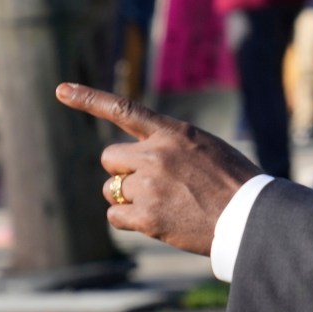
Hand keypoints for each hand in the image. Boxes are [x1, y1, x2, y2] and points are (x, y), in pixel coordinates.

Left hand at [56, 83, 259, 255]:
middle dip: (123, 171)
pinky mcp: (146, 216)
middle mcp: (156, 154)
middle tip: (151, 184)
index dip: (89, 99)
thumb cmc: (236, 184)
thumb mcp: (207, 149)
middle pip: (111, 158)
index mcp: (175, 133)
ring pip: (112, 189)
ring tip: (165, 205)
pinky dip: (129, 220)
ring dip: (129, 197)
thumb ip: (173, 146)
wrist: (251, 217)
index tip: (61, 90)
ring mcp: (149, 185)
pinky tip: (156, 221)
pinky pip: (115, 215)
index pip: (125, 110)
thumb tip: (139, 161)